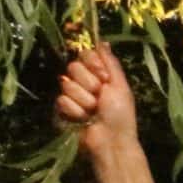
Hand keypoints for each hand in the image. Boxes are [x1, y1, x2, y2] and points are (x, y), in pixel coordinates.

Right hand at [54, 46, 139, 160]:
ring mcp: (71, 95)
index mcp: (98, 75)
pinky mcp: (61, 109)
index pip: (84, 55)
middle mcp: (83, 82)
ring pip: (67, 84)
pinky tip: (83, 119)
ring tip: (94, 112)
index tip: (104, 78)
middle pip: (73, 67)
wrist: (112, 140)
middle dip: (89, 84)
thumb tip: (102, 41)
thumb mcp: (121, 86)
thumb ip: (111, 63)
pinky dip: (76, 111)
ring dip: (84, 100)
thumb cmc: (121, 115)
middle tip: (100, 98)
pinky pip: (62, 100)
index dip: (93, 65)